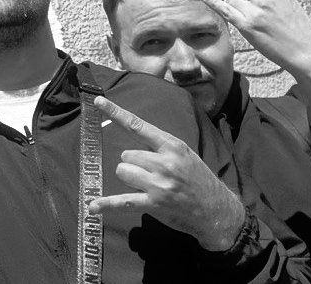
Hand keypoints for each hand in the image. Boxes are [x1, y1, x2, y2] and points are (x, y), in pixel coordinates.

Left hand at [88, 96, 244, 250]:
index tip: (99, 102)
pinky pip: (123, 201)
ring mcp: (159, 183)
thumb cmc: (198, 179)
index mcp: (172, 145)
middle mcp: (165, 162)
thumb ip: (159, 148)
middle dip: (133, 164)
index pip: (138, 126)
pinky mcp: (154, 203)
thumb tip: (131, 148)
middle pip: (126, 155)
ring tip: (148, 187)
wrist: (217, 210)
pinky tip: (93, 207)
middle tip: (152, 175)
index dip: (116, 113)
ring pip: (123, 172)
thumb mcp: (185, 154)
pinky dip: (107, 205)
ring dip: (130, 179)